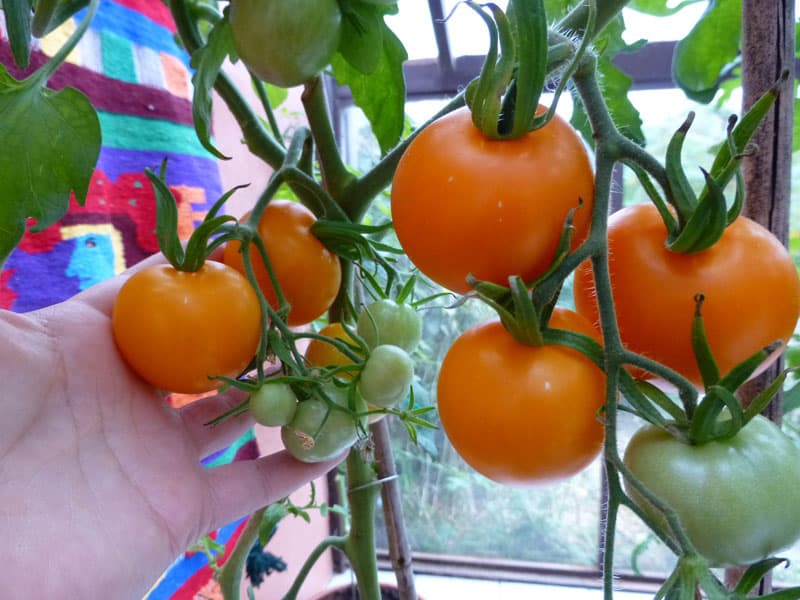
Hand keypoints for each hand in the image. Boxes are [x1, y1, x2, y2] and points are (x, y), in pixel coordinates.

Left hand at [0, 256, 340, 598]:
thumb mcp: (6, 346)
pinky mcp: (183, 511)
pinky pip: (254, 485)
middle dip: (261, 327)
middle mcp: (138, 399)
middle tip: (313, 301)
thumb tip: (152, 250)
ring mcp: (163, 456)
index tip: (261, 245)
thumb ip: (79, 295)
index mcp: (98, 351)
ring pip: (245, 414)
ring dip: (289, 389)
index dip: (212, 271)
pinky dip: (297, 465)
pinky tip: (338, 438)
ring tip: (335, 359)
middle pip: (216, 353)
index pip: (166, 298)